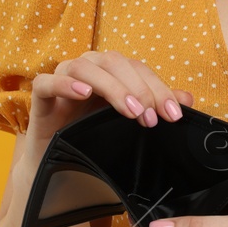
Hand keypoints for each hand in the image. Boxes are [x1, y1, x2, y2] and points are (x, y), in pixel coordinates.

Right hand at [25, 49, 193, 144]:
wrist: (56, 163)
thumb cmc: (93, 137)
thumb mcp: (129, 124)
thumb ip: (155, 108)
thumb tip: (187, 99)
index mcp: (109, 72)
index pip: (137, 68)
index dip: (158, 87)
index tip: (173, 114)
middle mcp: (87, 69)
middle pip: (114, 62)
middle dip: (137, 88)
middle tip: (150, 117)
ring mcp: (62, 78)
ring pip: (85, 66)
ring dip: (111, 86)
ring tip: (129, 111)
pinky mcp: (40, 96)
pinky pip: (47, 81)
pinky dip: (65, 83)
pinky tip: (83, 93)